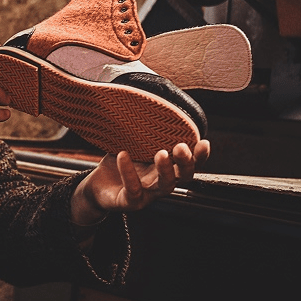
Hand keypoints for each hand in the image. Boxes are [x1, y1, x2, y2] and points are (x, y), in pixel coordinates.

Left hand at [70, 140, 209, 225]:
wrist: (97, 186)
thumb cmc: (120, 162)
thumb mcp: (133, 144)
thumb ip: (144, 129)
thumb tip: (148, 98)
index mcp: (166, 168)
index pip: (189, 164)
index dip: (200, 156)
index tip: (203, 142)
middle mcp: (161, 182)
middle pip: (183, 177)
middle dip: (186, 162)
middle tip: (181, 147)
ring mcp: (148, 194)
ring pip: (164, 186)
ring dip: (165, 170)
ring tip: (161, 153)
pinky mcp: (130, 202)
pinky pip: (133, 189)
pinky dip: (129, 173)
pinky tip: (123, 155)